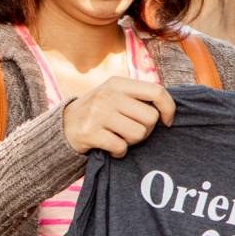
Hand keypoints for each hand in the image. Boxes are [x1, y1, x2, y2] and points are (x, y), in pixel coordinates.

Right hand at [61, 77, 175, 156]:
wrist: (63, 127)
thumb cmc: (99, 113)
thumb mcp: (115, 96)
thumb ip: (139, 98)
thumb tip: (171, 109)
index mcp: (118, 83)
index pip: (157, 91)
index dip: (169, 108)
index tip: (167, 122)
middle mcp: (108, 94)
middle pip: (151, 118)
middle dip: (146, 130)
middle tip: (131, 130)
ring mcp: (97, 112)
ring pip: (139, 134)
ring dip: (132, 142)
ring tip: (118, 137)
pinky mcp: (89, 132)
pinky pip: (121, 147)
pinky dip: (119, 152)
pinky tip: (109, 147)